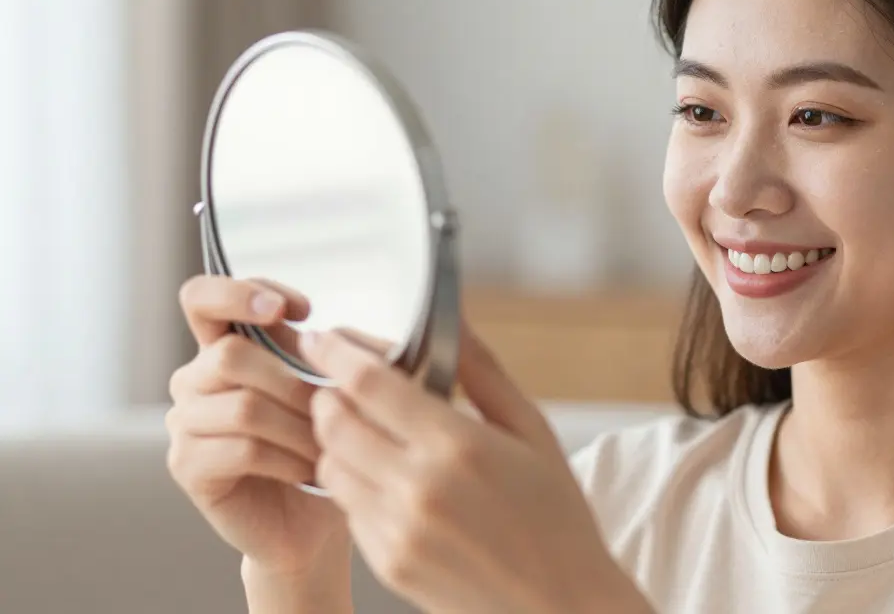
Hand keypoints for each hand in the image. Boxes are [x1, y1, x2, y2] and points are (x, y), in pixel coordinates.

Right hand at [166, 275, 350, 576]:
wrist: (314, 519)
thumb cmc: (326, 446)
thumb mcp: (339, 390)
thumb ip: (336, 353)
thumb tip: (338, 335)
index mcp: (224, 346)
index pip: (202, 298)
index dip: (240, 293)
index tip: (302, 311)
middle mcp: (194, 379)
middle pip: (231, 354)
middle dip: (295, 381)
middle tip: (331, 410)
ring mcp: (185, 422)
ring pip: (244, 405)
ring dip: (299, 426)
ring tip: (328, 446)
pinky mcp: (187, 465)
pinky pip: (242, 448)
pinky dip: (287, 458)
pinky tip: (309, 470)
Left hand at [300, 324, 651, 613]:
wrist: (560, 603)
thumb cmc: (556, 515)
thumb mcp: (532, 430)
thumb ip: (483, 371)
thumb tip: (452, 318)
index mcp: (459, 445)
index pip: (369, 383)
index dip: (336, 353)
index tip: (323, 338)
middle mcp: (419, 487)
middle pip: (334, 421)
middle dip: (327, 393)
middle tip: (337, 384)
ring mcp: (398, 530)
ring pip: (329, 466)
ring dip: (334, 440)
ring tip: (360, 431)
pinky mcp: (388, 564)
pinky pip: (347, 508)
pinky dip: (352, 484)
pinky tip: (383, 478)